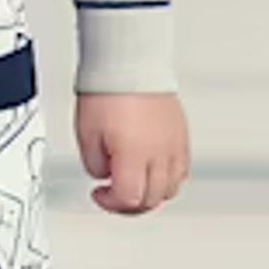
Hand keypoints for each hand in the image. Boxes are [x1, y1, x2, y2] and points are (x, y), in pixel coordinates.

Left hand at [76, 91, 189, 213]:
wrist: (129, 64)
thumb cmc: (107, 92)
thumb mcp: (86, 134)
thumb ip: (94, 163)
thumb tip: (105, 176)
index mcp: (134, 155)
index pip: (129, 198)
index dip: (110, 204)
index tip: (99, 194)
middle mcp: (159, 154)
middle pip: (152, 199)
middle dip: (129, 203)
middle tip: (114, 195)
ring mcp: (174, 146)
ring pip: (171, 189)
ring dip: (151, 194)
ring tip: (133, 184)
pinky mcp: (182, 137)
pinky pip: (182, 171)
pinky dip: (167, 180)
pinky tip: (152, 172)